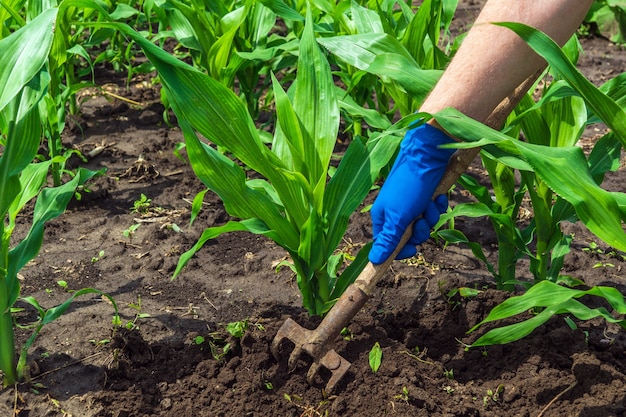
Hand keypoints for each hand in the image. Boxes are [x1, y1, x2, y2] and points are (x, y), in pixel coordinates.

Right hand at [369, 123, 454, 263]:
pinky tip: (438, 196)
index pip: (388, 245)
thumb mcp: (398, 217)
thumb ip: (388, 240)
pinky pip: (433, 211)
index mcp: (383, 218)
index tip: (414, 250)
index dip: (401, 250)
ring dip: (431, 216)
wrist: (427, 155)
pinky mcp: (424, 196)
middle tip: (422, 219)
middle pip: (409, 237)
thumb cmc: (409, 186)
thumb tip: (374, 260)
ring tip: (430, 202)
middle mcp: (395, 212)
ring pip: (424, 224)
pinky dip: (437, 205)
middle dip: (420, 230)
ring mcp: (410, 204)